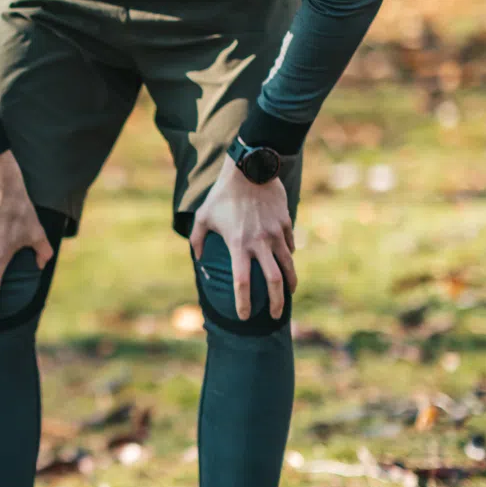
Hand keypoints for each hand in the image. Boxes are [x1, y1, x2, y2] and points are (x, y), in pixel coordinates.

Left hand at [188, 155, 296, 319]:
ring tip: (288, 295)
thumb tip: (195, 257)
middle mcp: (259, 242)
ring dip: (290, 285)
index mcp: (237, 244)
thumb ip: (197, 240)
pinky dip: (288, 258)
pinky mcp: (285, 224)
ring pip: (288, 266)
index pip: (241, 282)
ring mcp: (276, 234)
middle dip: (277, 303)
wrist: (250, 170)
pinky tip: (286, 263)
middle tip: (277, 316)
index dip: (243, 302)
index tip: (245, 316)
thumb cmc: (222, 195)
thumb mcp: (203, 216)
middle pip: (273, 281)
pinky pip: (290, 246)